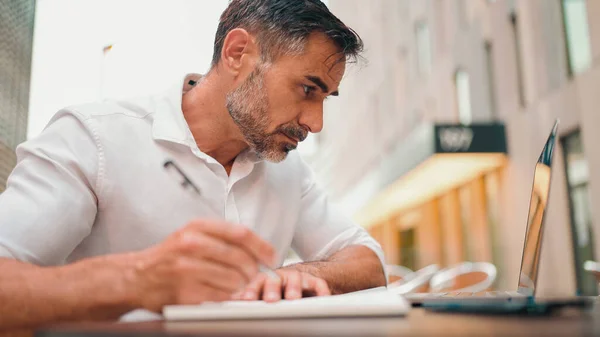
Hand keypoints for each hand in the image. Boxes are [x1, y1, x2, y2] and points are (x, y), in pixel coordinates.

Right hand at [127, 220, 275, 311]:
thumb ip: (222, 238)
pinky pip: (221, 296)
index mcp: (197, 227)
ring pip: (234, 279)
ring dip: (242, 285)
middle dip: (253, 270)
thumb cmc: (170, 256)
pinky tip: (223, 292)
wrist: (137, 276)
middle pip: (241, 258)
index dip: (262, 247)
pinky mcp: (186, 292)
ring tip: (236, 284)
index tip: (271, 257)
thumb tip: (258, 250)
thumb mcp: (192, 235)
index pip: (241, 234)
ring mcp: (187, 269)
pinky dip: (228, 296)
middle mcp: (191, 245)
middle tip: (253, 275)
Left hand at [232, 269, 330, 302]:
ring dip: (293, 288)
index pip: (254, 283)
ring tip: (293, 298)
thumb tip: (230, 303)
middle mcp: (279, 276)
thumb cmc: (276, 287)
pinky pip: (318, 283)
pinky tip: (322, 297)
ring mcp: (296, 277)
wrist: (303, 275)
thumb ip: (249, 296)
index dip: (250, 290)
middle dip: (271, 289)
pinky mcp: (313, 279)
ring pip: (295, 279)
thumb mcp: (261, 291)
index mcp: (262, 280)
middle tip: (270, 299)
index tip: (245, 299)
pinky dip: (320, 289)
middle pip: (274, 280)